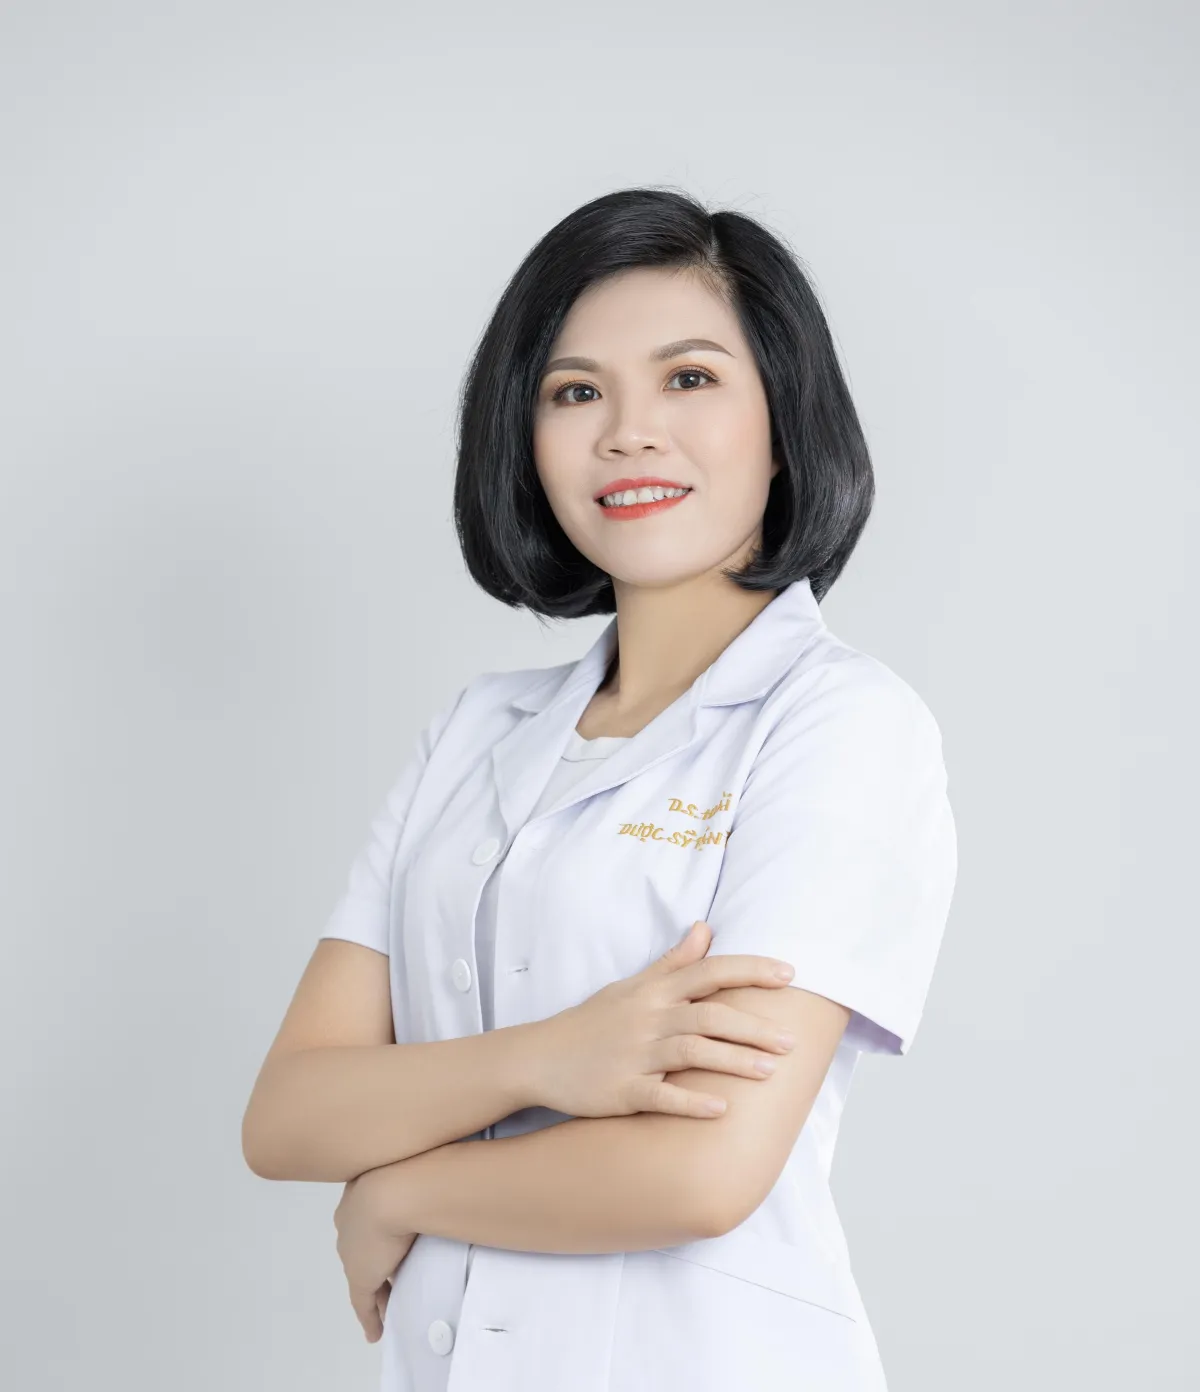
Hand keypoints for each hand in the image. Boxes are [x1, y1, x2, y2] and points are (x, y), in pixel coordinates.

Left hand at [332, 1168, 418, 1342]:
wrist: (394, 1191)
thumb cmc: (410, 1170)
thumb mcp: (414, 1170)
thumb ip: (420, 1178)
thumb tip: (442, 1175)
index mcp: (360, 1192)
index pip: (368, 1218)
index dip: (380, 1231)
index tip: (392, 1242)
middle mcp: (350, 1220)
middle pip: (364, 1248)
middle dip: (376, 1259)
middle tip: (393, 1274)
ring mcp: (353, 1248)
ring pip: (366, 1273)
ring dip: (378, 1288)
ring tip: (392, 1303)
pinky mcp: (361, 1277)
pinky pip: (363, 1302)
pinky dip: (369, 1317)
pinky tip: (376, 1332)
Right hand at [529, 919, 798, 1119]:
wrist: (540, 1057)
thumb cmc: (593, 1022)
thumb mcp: (632, 986)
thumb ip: (673, 962)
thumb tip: (705, 928)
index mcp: (654, 992)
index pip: (710, 971)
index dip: (750, 970)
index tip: (789, 974)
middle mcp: (648, 1019)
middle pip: (709, 1015)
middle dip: (753, 1027)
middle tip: (791, 1042)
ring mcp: (635, 1055)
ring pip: (691, 1052)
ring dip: (733, 1061)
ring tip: (770, 1072)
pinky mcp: (621, 1090)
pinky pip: (660, 1096)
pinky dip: (690, 1103)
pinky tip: (720, 1110)